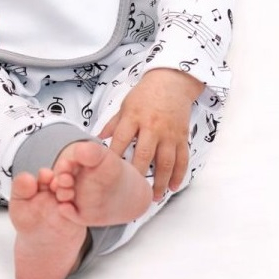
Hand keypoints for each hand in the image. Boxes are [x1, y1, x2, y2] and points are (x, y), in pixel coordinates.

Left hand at [99, 68, 202, 201]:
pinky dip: (179, 175)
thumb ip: (113, 124)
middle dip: (138, 175)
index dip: (114, 157)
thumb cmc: (146, 93)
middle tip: (132, 192)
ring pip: (166, 162)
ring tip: (153, 197)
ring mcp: (169, 133)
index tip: (108, 174)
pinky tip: (173, 187)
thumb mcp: (126, 105)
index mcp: (134, 117)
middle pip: (144, 155)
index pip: (121, 140)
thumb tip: (96, 140)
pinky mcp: (182, 136)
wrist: (172, 82)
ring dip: (161, 182)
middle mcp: (152, 126)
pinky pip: (182, 159)